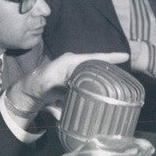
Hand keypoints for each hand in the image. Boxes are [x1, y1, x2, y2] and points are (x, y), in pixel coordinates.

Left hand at [8, 51, 129, 117]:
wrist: (30, 92)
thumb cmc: (39, 84)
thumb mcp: (49, 85)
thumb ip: (61, 89)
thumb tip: (72, 99)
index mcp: (71, 61)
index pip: (94, 57)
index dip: (110, 57)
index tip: (125, 56)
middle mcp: (74, 65)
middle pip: (96, 66)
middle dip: (108, 71)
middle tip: (123, 76)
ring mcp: (74, 73)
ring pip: (91, 77)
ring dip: (99, 84)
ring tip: (113, 89)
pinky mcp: (73, 82)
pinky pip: (85, 86)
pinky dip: (89, 92)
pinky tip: (96, 99)